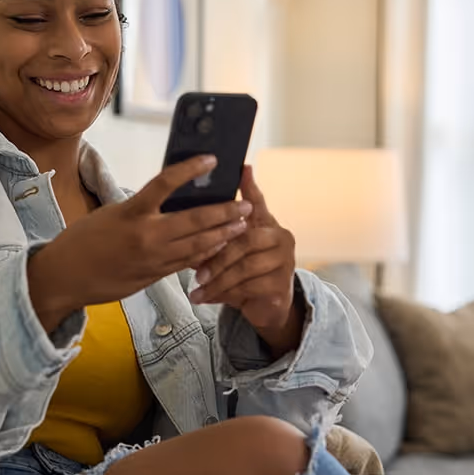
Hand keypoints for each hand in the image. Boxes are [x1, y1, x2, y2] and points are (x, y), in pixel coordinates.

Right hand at [27, 155, 253, 331]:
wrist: (64, 277)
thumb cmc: (82, 240)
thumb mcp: (110, 214)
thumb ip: (140, 208)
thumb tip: (170, 198)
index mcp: (131, 212)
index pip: (166, 183)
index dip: (191, 169)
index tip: (211, 159)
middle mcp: (145, 236)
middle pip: (195, 221)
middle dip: (224, 213)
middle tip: (245, 205)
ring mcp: (152, 259)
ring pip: (197, 246)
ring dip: (222, 235)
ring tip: (242, 227)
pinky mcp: (153, 277)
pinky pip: (185, 263)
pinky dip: (203, 254)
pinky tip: (218, 248)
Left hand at [189, 165, 303, 357]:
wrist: (267, 306)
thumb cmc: (243, 273)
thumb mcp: (230, 251)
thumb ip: (217, 233)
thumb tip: (188, 217)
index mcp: (266, 223)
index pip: (257, 201)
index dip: (250, 185)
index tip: (242, 168)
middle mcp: (280, 236)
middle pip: (246, 240)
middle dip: (218, 257)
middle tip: (196, 271)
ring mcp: (285, 259)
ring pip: (245, 267)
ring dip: (217, 280)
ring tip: (197, 289)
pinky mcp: (283, 282)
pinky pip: (249, 287)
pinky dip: (225, 294)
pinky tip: (207, 298)